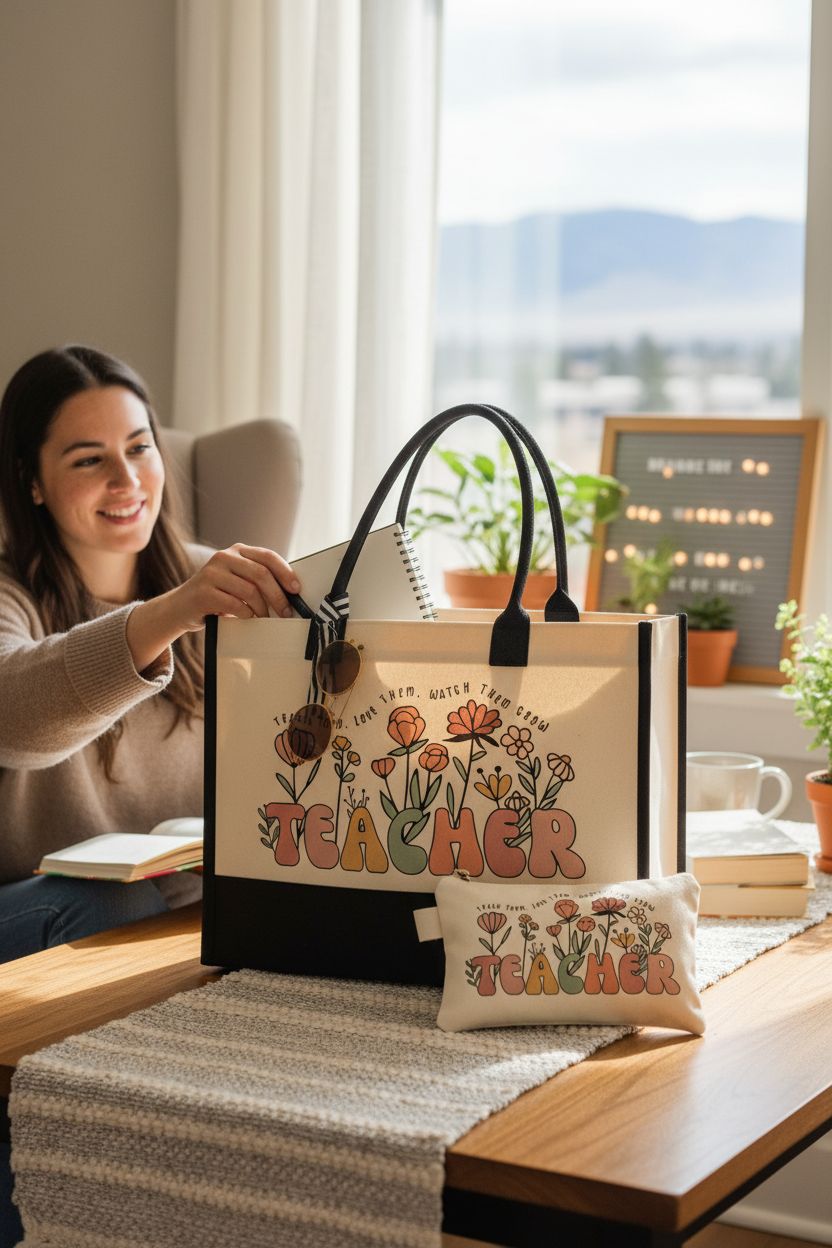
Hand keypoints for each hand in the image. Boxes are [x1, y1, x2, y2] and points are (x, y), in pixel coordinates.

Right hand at [170, 544, 300, 631]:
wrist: (179, 607)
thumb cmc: (216, 596)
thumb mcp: (237, 581)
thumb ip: (257, 580)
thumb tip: (290, 592)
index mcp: (237, 551)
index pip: (267, 557)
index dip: (285, 572)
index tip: (296, 590)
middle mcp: (223, 557)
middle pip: (261, 574)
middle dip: (278, 596)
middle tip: (286, 612)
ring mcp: (211, 573)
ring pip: (249, 590)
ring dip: (263, 608)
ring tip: (266, 618)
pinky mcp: (203, 592)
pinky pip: (235, 604)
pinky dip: (247, 614)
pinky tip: (248, 619)